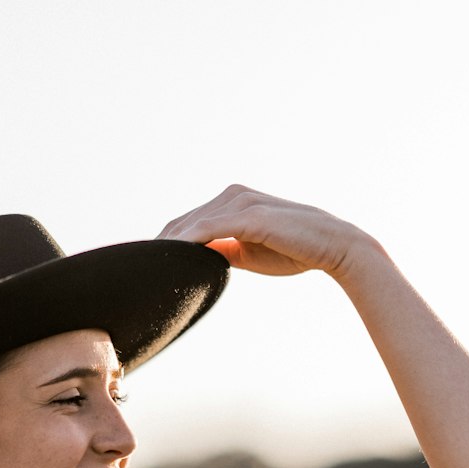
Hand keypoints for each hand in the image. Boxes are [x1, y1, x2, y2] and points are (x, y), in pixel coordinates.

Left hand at [158, 185, 377, 278]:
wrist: (334, 247)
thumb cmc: (295, 251)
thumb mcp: (248, 253)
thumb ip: (222, 251)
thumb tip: (197, 261)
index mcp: (231, 202)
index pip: (187, 224)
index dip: (165, 245)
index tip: (146, 268)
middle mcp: (232, 195)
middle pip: (182, 223)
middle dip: (158, 247)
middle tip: (134, 272)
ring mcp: (240, 202)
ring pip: (190, 226)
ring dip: (167, 248)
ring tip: (146, 270)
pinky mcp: (249, 215)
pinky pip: (208, 230)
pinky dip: (186, 244)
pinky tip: (170, 260)